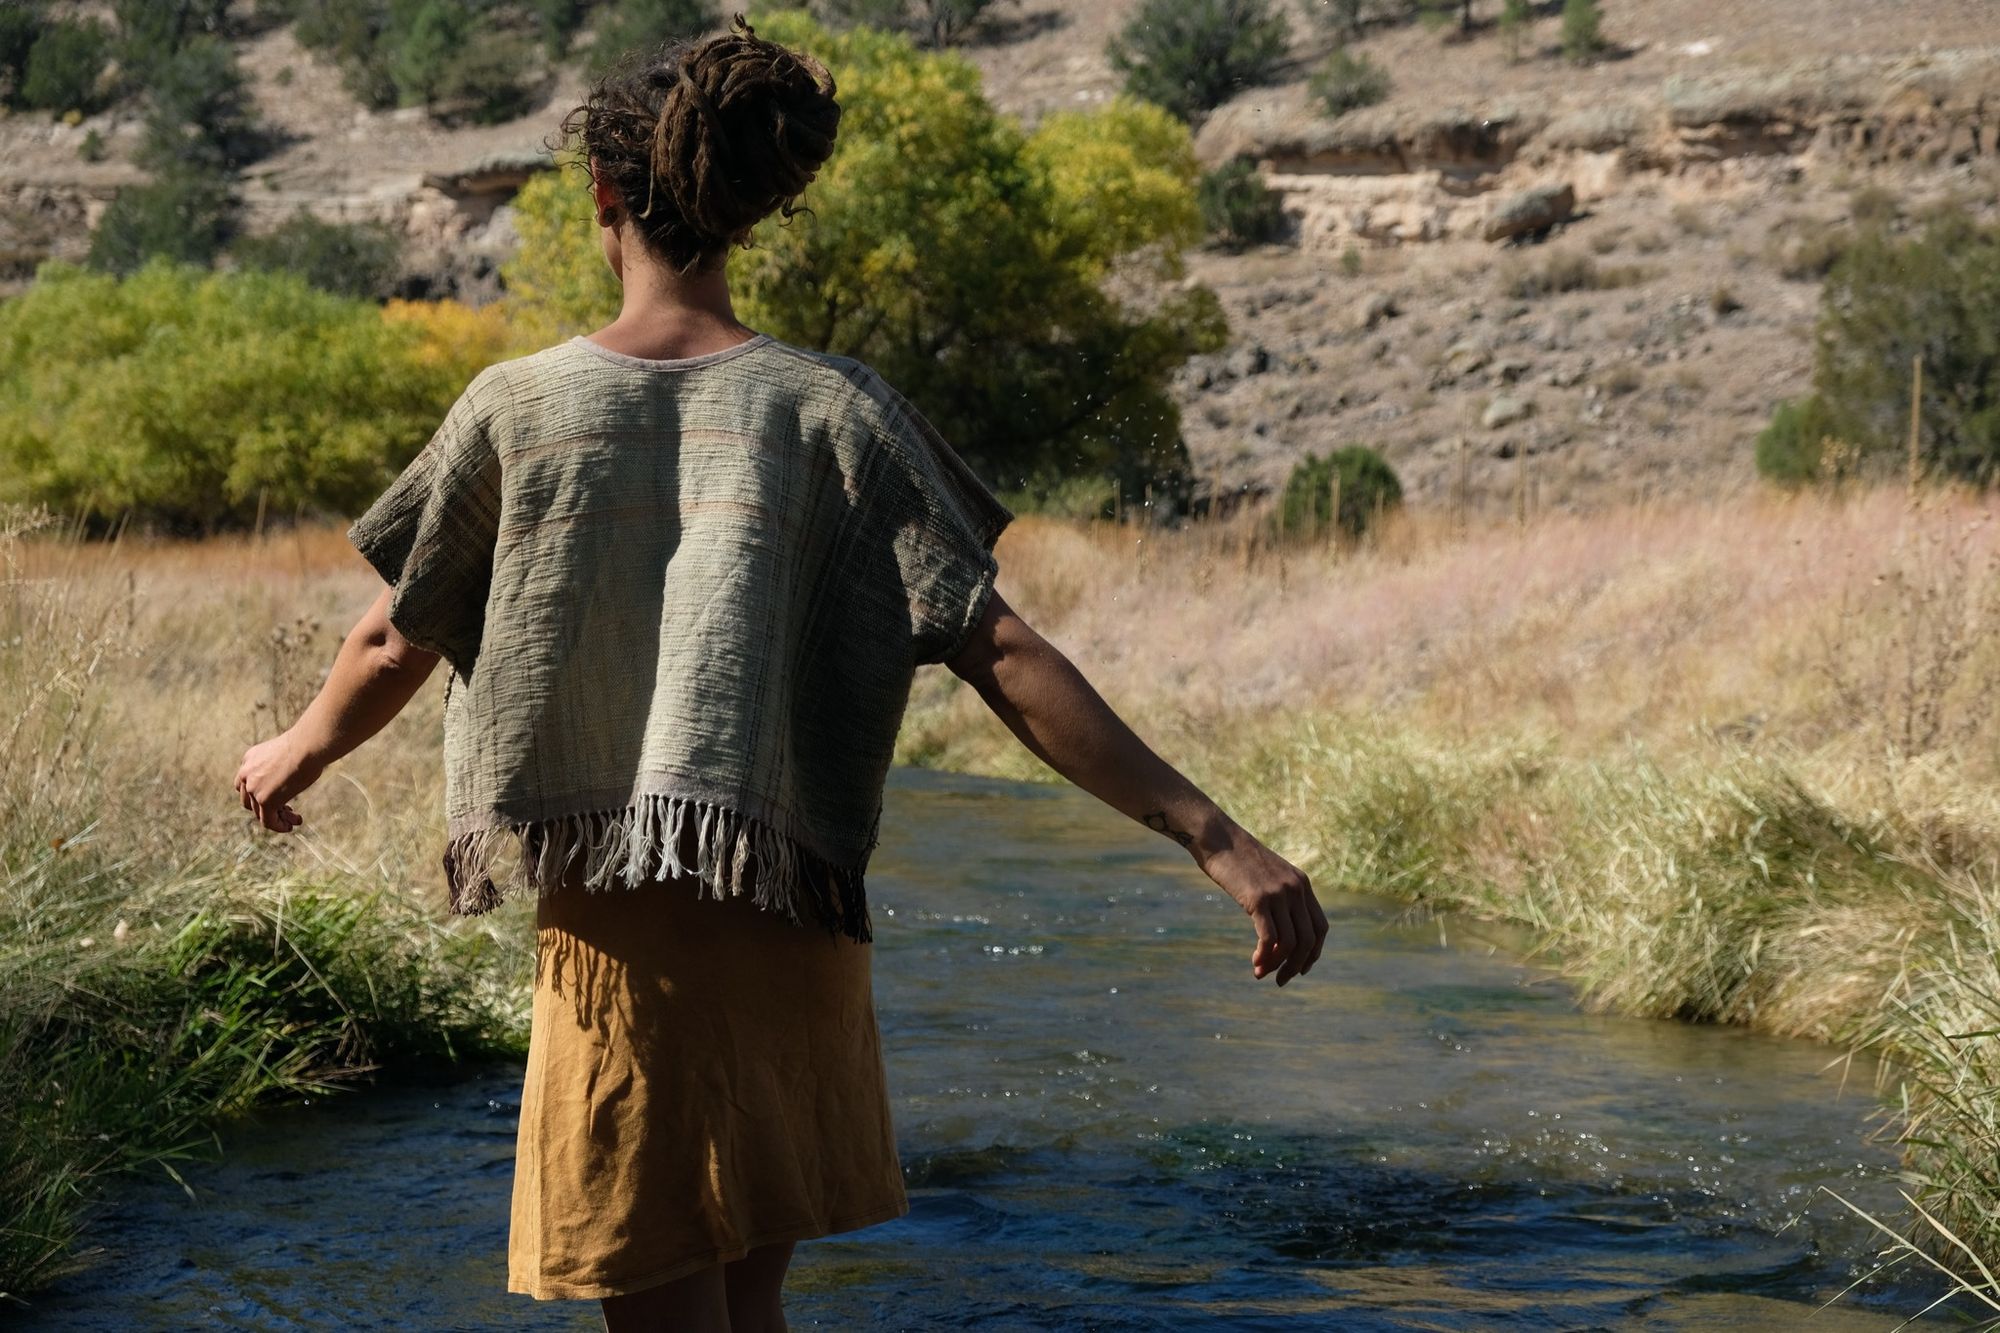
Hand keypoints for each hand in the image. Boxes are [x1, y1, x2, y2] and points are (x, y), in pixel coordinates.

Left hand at [234, 730, 323, 833]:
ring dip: (278, 817)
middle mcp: (246, 773)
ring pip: (260, 812)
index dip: (259, 793)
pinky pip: (268, 821)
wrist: (307, 745)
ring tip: (295, 820)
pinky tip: (290, 826)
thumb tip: (290, 775)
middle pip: (249, 800)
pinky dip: (278, 826)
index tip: (278, 794)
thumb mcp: (284, 752)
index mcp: (249, 759)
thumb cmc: (305, 745)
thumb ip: (278, 766)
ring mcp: (253, 788)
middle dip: (267, 807)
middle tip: (287, 809)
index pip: (246, 783)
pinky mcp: (265, 800)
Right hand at [1200, 831, 1327, 985]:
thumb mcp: (1266, 876)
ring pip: (1290, 943)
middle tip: (1281, 980)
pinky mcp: (1259, 899)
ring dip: (1277, 965)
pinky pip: (1270, 938)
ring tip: (1261, 974)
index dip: (1314, 952)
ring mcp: (1279, 894)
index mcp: (1302, 884)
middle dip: (1296, 966)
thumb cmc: (1236, 858)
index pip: (1321, 927)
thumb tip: (1276, 931)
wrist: (1217, 837)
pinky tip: (1255, 963)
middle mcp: (1296, 889)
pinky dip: (1265, 956)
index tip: (1300, 968)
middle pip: (1309, 940)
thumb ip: (1278, 897)